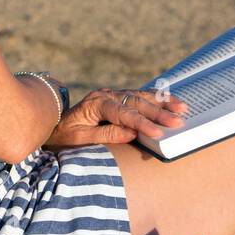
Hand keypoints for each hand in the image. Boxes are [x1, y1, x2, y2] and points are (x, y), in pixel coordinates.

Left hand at [43, 87, 190, 149]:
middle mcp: (107, 95)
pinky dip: (156, 99)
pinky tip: (170, 101)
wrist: (52, 123)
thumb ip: (106, 134)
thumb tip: (132, 133)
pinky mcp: (117, 98)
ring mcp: (113, 94)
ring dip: (163, 103)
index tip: (159, 133)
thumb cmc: (64, 135)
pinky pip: (139, 97)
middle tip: (179, 121)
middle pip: (137, 103)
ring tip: (183, 107)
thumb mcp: (80, 139)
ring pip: (141, 96)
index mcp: (97, 103)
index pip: (125, 114)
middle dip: (160, 113)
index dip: (143, 124)